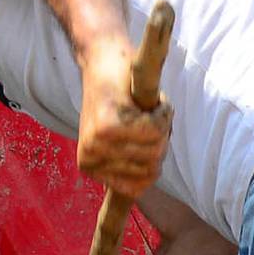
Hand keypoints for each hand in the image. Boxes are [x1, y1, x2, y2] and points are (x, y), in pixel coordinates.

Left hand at [77, 33, 169, 201]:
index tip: (142, 140)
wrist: (103, 57)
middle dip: (159, 140)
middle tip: (143, 116)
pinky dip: (162, 112)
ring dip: (161, 124)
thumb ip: (135, 164)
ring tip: (142, 107)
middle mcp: (91, 160)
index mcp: (92, 167)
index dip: (152, 163)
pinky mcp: (110, 126)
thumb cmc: (119, 97)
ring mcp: (99, 144)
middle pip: (153, 169)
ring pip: (157, 148)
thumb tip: (142, 196)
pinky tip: (145, 100)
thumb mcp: (123, 138)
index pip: (138, 189)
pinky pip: (156, 130)